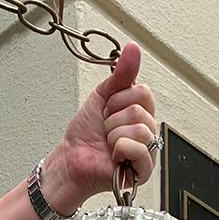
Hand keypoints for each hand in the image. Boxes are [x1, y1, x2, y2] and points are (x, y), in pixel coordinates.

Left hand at [40, 42, 157, 215]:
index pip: (143, 93)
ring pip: (140, 129)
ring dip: (114, 135)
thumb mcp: (102, 96)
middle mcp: (147, 131)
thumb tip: (133, 48)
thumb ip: (121, 74)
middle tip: (105, 130)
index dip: (119, 100)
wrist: (71, 159)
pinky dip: (121, 149)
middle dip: (114, 119)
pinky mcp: (143, 171)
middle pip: (140, 111)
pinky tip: (114, 156)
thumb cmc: (85, 133)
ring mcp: (147, 152)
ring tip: (108, 144)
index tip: (106, 111)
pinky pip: (141, 150)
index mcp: (142, 113)